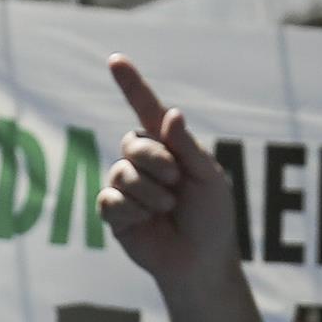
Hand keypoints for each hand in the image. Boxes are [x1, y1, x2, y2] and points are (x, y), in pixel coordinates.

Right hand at [98, 56, 241, 299]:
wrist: (200, 261)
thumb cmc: (211, 217)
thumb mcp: (208, 178)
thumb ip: (187, 147)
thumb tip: (171, 113)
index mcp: (169, 146)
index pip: (146, 109)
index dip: (131, 85)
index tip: (116, 60)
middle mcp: (144, 162)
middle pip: (131, 143)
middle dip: (155, 161)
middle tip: (176, 181)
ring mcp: (127, 186)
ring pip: (121, 173)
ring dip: (149, 192)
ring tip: (167, 209)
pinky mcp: (114, 212)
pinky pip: (110, 199)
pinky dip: (133, 211)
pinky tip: (146, 222)